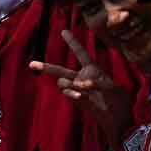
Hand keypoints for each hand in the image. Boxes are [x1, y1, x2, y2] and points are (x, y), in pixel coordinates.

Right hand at [29, 30, 133, 146]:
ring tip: (79, 94)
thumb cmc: (119, 100)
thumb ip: (97, 84)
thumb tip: (80, 84)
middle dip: (47, 67)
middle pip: (61, 70)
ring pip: (63, 83)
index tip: (63, 31)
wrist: (118, 119)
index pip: (80, 53)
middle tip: (31, 64)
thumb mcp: (113, 88)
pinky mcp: (77, 100)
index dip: (72, 42)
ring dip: (68, 85)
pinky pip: (68, 93)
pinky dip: (71, 93)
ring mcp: (78, 90)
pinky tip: (79, 96)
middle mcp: (82, 77)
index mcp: (93, 69)